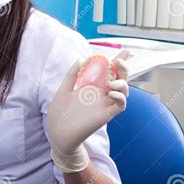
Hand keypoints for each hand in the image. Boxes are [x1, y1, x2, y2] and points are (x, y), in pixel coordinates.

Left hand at [46, 49, 130, 172]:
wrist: (57, 133)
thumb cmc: (59, 114)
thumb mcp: (63, 91)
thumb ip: (71, 76)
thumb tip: (80, 59)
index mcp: (91, 86)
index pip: (107, 71)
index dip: (118, 61)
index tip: (126, 50)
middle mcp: (101, 94)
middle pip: (119, 77)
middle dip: (123, 67)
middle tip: (119, 60)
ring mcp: (104, 104)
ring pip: (123, 90)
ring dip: (123, 82)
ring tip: (112, 81)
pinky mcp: (106, 115)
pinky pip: (120, 105)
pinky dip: (121, 97)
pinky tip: (113, 92)